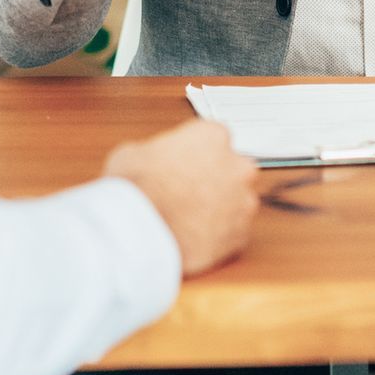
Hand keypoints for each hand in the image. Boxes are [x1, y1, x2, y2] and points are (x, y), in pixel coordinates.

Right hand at [103, 119, 259, 276]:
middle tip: (190, 192)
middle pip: (234, 168)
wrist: (139, 232)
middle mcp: (236, 166)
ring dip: (221, 208)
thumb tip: (150, 162)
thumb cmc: (135, 189)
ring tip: (191, 220)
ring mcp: (242, 202)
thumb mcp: (132, 154)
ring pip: (238, 202)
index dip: (198, 153)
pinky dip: (220, 235)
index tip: (186, 165)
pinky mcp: (240, 234)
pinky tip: (196, 238)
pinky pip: (234, 232)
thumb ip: (154, 153)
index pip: (215, 138)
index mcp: (212, 136)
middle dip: (216, 179)